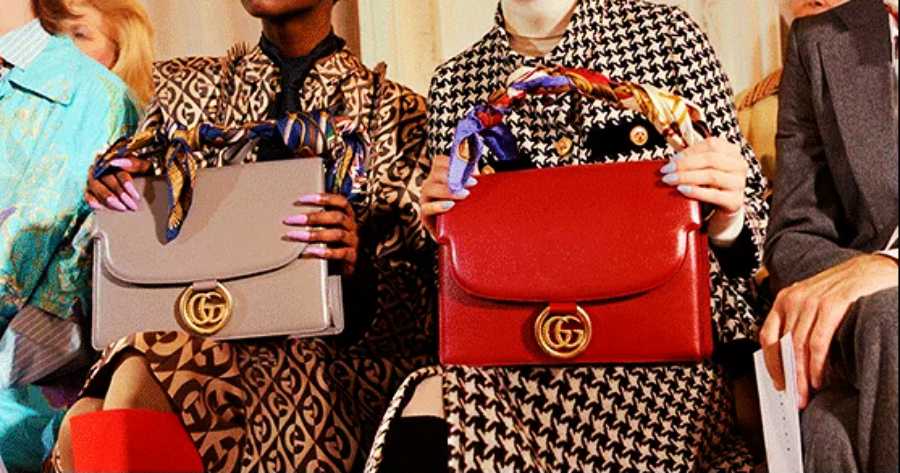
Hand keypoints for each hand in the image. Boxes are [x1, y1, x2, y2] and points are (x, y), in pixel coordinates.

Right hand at [85, 157, 149, 211]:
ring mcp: (93, 176)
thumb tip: (123, 162)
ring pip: (95, 186)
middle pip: (106, 178)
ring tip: (121, 208)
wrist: (136, 178)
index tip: (135, 195)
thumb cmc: (141, 171)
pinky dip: (91, 200)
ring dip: (107, 198)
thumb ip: (136, 163)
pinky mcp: (89, 188)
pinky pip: (87, 193)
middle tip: (132, 206)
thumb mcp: (144, 166)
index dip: (125, 182)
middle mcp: (100, 165)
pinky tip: (99, 207)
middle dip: (120, 193)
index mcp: (113, 156)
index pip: (116, 168)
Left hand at [284, 193, 358, 275]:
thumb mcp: (327, 226)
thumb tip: (292, 213)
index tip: (301, 200)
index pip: (340, 201)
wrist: (345, 263)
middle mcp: (352, 226)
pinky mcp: (351, 257)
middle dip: (312, 217)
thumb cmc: (333, 241)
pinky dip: (323, 252)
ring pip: (337, 235)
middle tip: (291, 220)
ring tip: (294, 236)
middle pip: (336, 217)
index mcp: (347, 214)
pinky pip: (339, 253)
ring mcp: (353, 241)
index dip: (322, 198)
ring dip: (313, 235)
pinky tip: (308, 251)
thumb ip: (317, 217)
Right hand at [420, 155, 477, 236]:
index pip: (440, 162)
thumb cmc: (465, 211)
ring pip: (429, 188)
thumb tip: (480, 171)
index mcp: (439, 177)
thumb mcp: (471, 193)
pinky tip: (450, 205)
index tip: (471, 169)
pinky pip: (426, 208)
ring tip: (465, 195)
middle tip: (472, 183)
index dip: (454, 162)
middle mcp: (431, 186)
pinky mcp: (425, 216)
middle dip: (454, 176)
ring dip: (448, 190)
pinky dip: (438, 206)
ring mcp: (426, 200)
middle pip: (436, 173)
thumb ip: (473, 181)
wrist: (460, 234)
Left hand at [660, 137, 748, 225]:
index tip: (671, 160)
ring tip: (669, 180)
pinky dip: (695, 191)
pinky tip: (682, 190)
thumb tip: (670, 161)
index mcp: (732, 152)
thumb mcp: (703, 169)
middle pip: (710, 159)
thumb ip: (692, 160)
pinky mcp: (735, 201)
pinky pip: (714, 194)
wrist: (722, 209)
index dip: (689, 151)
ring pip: (711, 176)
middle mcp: (739, 165)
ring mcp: (739, 183)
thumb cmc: (710, 185)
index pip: (711, 145)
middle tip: (666, 171)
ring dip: (686, 177)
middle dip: (684, 164)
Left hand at [759, 254, 898, 407]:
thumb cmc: (844, 288)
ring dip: (801, 375)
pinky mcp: (832, 305)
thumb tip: (792, 359)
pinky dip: (816, 364)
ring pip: (798, 346)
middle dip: (787, 375)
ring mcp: (812, 301)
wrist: (872, 269)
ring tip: (806, 393)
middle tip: (793, 396)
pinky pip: (817, 342)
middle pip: (783, 345)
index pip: (767, 337)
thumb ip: (800, 324)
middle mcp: (795, 299)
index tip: (777, 382)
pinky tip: (819, 378)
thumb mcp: (813, 302)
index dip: (771, 363)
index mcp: (785, 299)